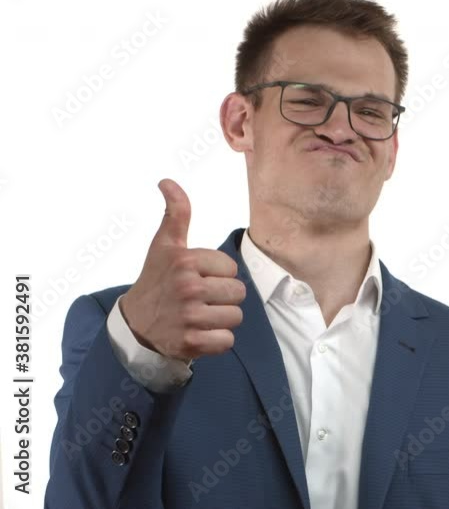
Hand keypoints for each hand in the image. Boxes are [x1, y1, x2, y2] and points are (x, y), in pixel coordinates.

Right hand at [119, 179, 244, 360]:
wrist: (135, 325)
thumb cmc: (157, 280)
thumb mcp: (164, 245)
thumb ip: (176, 213)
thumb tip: (167, 181)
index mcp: (186, 262)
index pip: (231, 268)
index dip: (217, 274)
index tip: (195, 278)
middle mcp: (188, 288)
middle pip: (238, 293)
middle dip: (222, 297)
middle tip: (199, 299)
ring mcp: (190, 317)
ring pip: (236, 317)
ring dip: (221, 319)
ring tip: (200, 315)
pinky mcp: (192, 343)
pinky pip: (227, 341)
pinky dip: (217, 341)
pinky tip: (199, 333)